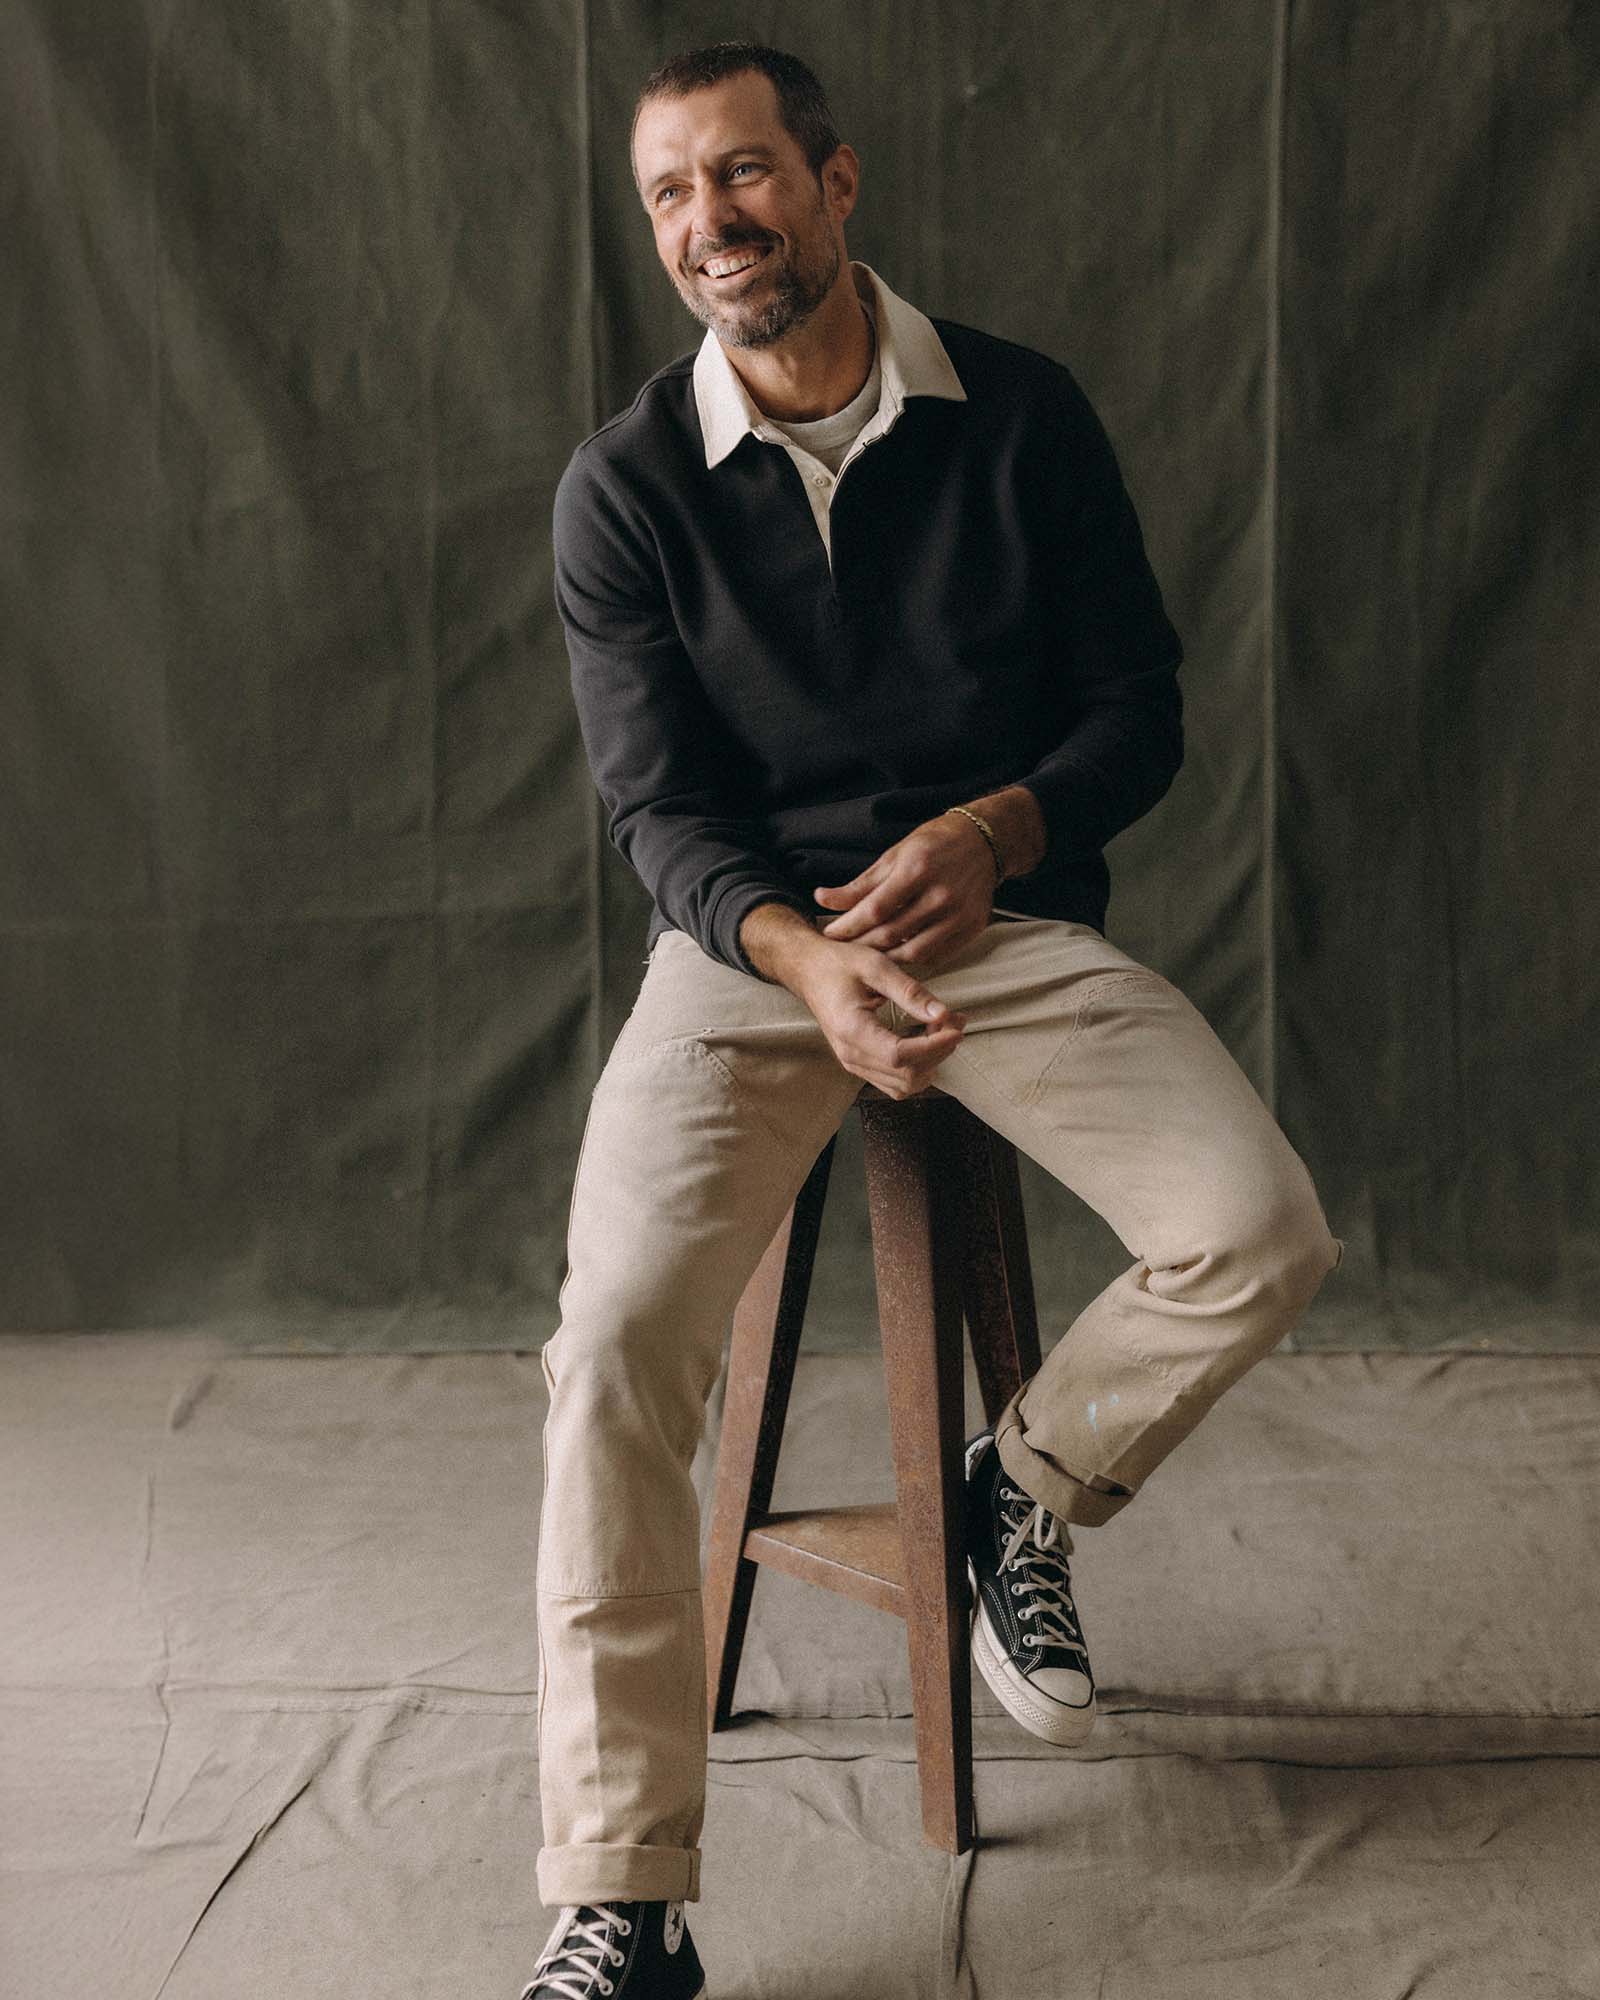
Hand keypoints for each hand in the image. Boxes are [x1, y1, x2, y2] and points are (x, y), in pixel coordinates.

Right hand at [790, 938, 969, 1098]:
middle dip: (938, 1051)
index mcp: (851, 1029)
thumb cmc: (838, 964)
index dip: (935, 1046)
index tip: (955, 1026)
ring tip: (941, 1030)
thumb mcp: (875, 966)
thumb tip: (942, 1014)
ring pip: (904, 1086)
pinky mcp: (859, 1065)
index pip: (900, 1056)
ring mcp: (853, 1064)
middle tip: (953, 1021)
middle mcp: (850, 1055)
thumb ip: (910, 991)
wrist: (808, 970)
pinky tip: (926, 1041)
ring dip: (931, 1062)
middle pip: (906, 1076)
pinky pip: (895, 1082)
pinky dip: (918, 1067)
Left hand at [813, 810, 996, 966]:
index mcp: (916, 870)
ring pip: (912, 953)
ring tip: (868, 954)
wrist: (983, 843)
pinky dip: (912, 959)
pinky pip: (935, 956)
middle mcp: (940, 895)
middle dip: (861, 944)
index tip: (830, 934)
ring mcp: (959, 915)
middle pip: (891, 934)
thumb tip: (822, 899)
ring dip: (885, 958)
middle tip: (844, 948)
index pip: (874, 910)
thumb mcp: (894, 856)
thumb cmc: (933, 845)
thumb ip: (860, 884)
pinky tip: (897, 953)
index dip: (848, 926)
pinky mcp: (972, 928)